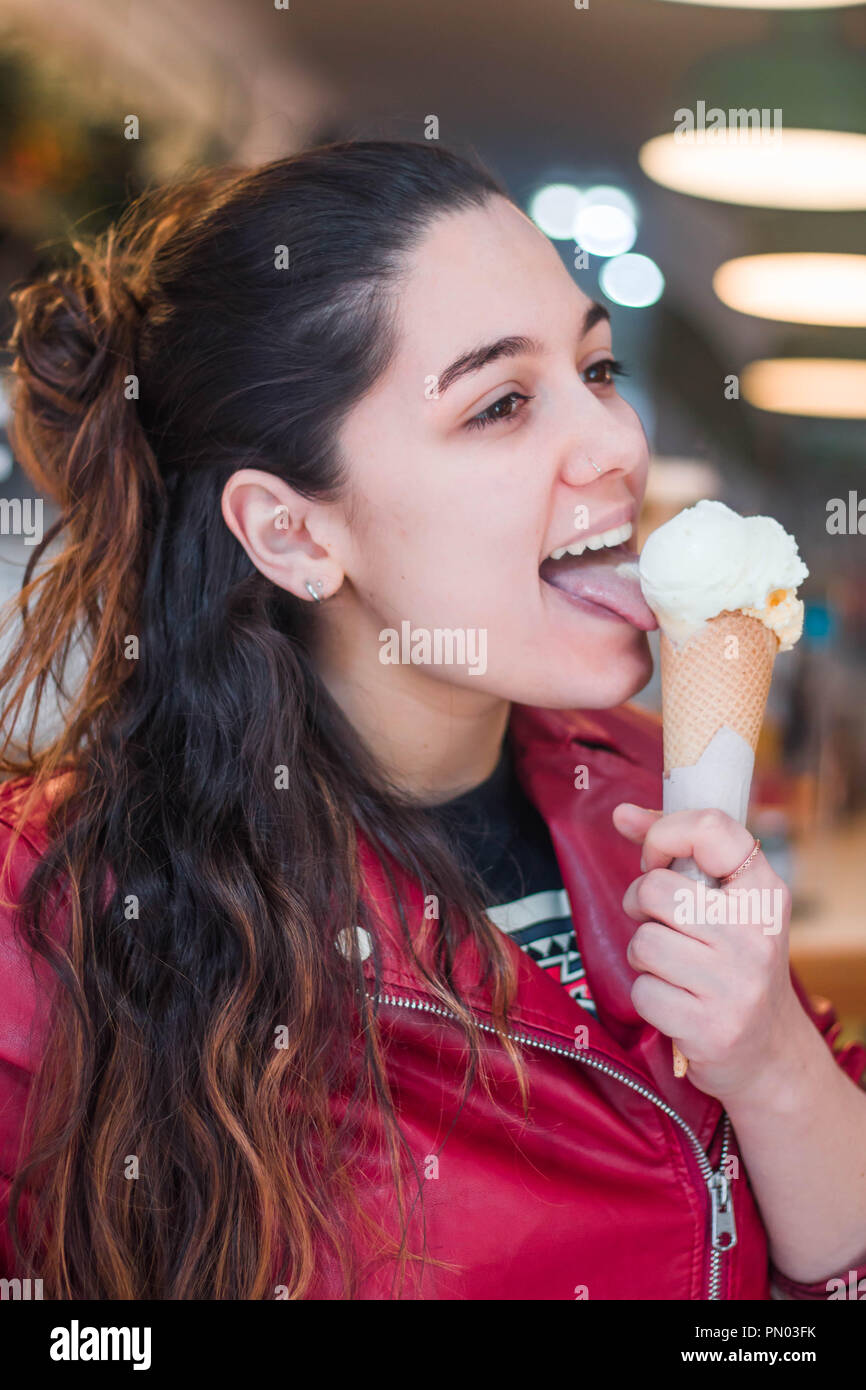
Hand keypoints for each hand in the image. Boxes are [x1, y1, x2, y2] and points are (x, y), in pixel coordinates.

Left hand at [612, 802, 807, 1103]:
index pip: (712, 828)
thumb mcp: (726, 905)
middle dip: (640, 905)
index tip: (654, 856)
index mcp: (765, 893)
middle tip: (659, 922)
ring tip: (673, 968)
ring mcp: (736, 983)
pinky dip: (648, 996)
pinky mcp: (710, 1027)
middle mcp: (756, 935)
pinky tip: (676, 1003)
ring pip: (644, 942)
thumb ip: (676, 854)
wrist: (768, 1053)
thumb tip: (621, 812)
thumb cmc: (734, 965)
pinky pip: (642, 991)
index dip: (664, 833)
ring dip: (644, 956)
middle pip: (656, 889)